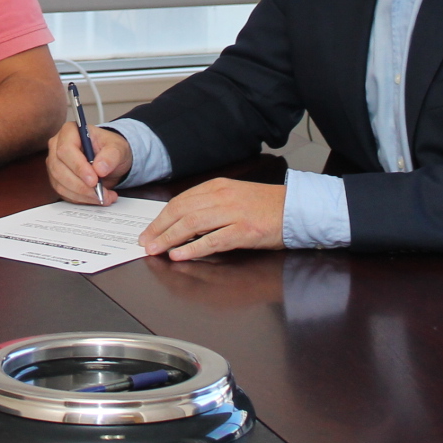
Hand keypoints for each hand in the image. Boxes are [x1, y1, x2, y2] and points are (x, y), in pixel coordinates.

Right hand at [45, 122, 131, 203]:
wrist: (109, 159)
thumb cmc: (110, 148)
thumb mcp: (117, 148)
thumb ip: (111, 156)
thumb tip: (100, 169)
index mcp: (69, 131)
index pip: (66, 149)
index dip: (78, 167)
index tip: (94, 180)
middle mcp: (57, 146)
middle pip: (59, 169)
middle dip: (81, 185)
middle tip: (100, 193)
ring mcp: (54, 163)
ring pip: (60, 183)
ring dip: (82, 195)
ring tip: (103, 196)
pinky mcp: (57, 179)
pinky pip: (64, 193)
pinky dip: (80, 199)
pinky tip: (95, 198)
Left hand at [138, 178, 285, 260]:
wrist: (297, 208)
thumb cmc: (266, 206)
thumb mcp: (233, 197)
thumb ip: (210, 205)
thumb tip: (182, 222)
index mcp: (217, 187)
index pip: (180, 201)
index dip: (161, 217)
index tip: (148, 230)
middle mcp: (222, 196)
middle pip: (181, 211)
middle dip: (159, 228)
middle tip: (145, 242)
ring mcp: (234, 213)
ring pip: (192, 224)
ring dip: (170, 238)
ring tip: (156, 250)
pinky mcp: (245, 231)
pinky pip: (213, 240)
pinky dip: (193, 248)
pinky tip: (180, 255)